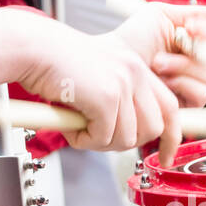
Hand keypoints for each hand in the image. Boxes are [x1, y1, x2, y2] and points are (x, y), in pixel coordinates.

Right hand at [0, 5, 182, 164]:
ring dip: (100, 142)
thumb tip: (129, 137)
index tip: (165, 156)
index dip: (171, 137)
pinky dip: (83, 140)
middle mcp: (135, 73)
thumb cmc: (56, 64)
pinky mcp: (106, 97)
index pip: (171, 108)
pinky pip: (103, 137)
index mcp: (137, 67)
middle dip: (127, 142)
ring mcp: (122, 84)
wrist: (34, 49)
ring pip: (127, 138)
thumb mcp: (98, 78)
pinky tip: (69, 125)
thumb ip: (119, 100)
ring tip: (78, 128)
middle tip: (98, 137)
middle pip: (153, 129)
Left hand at [113, 1, 205, 107]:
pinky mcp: (186, 103)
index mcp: (196, 41)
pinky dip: (182, 84)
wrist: (113, 61)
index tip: (189, 26)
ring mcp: (194, 84)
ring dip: (184, 66)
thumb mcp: (161, 16)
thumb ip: (193, 13)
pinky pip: (201, 94)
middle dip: (198, 49)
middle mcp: (199, 64)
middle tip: (174, 42)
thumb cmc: (133, 38)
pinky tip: (163, 81)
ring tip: (159, 62)